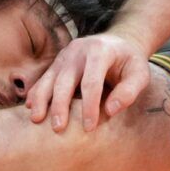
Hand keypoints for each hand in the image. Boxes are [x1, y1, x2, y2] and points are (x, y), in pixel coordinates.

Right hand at [27, 30, 151, 131]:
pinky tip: (30, 107)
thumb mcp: (139, 73)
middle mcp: (79, 50)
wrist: (118, 42)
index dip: (89, 106)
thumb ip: (129, 91)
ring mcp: (65, 55)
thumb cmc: (129, 62)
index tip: (89, 128)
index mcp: (100, 51)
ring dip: (41, 99)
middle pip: (65, 80)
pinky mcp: (57, 62)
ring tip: (36, 119)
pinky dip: (36, 92)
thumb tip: (110, 110)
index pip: (92, 82)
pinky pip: (44, 78)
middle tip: (58, 128)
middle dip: (60, 105)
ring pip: (50, 78)